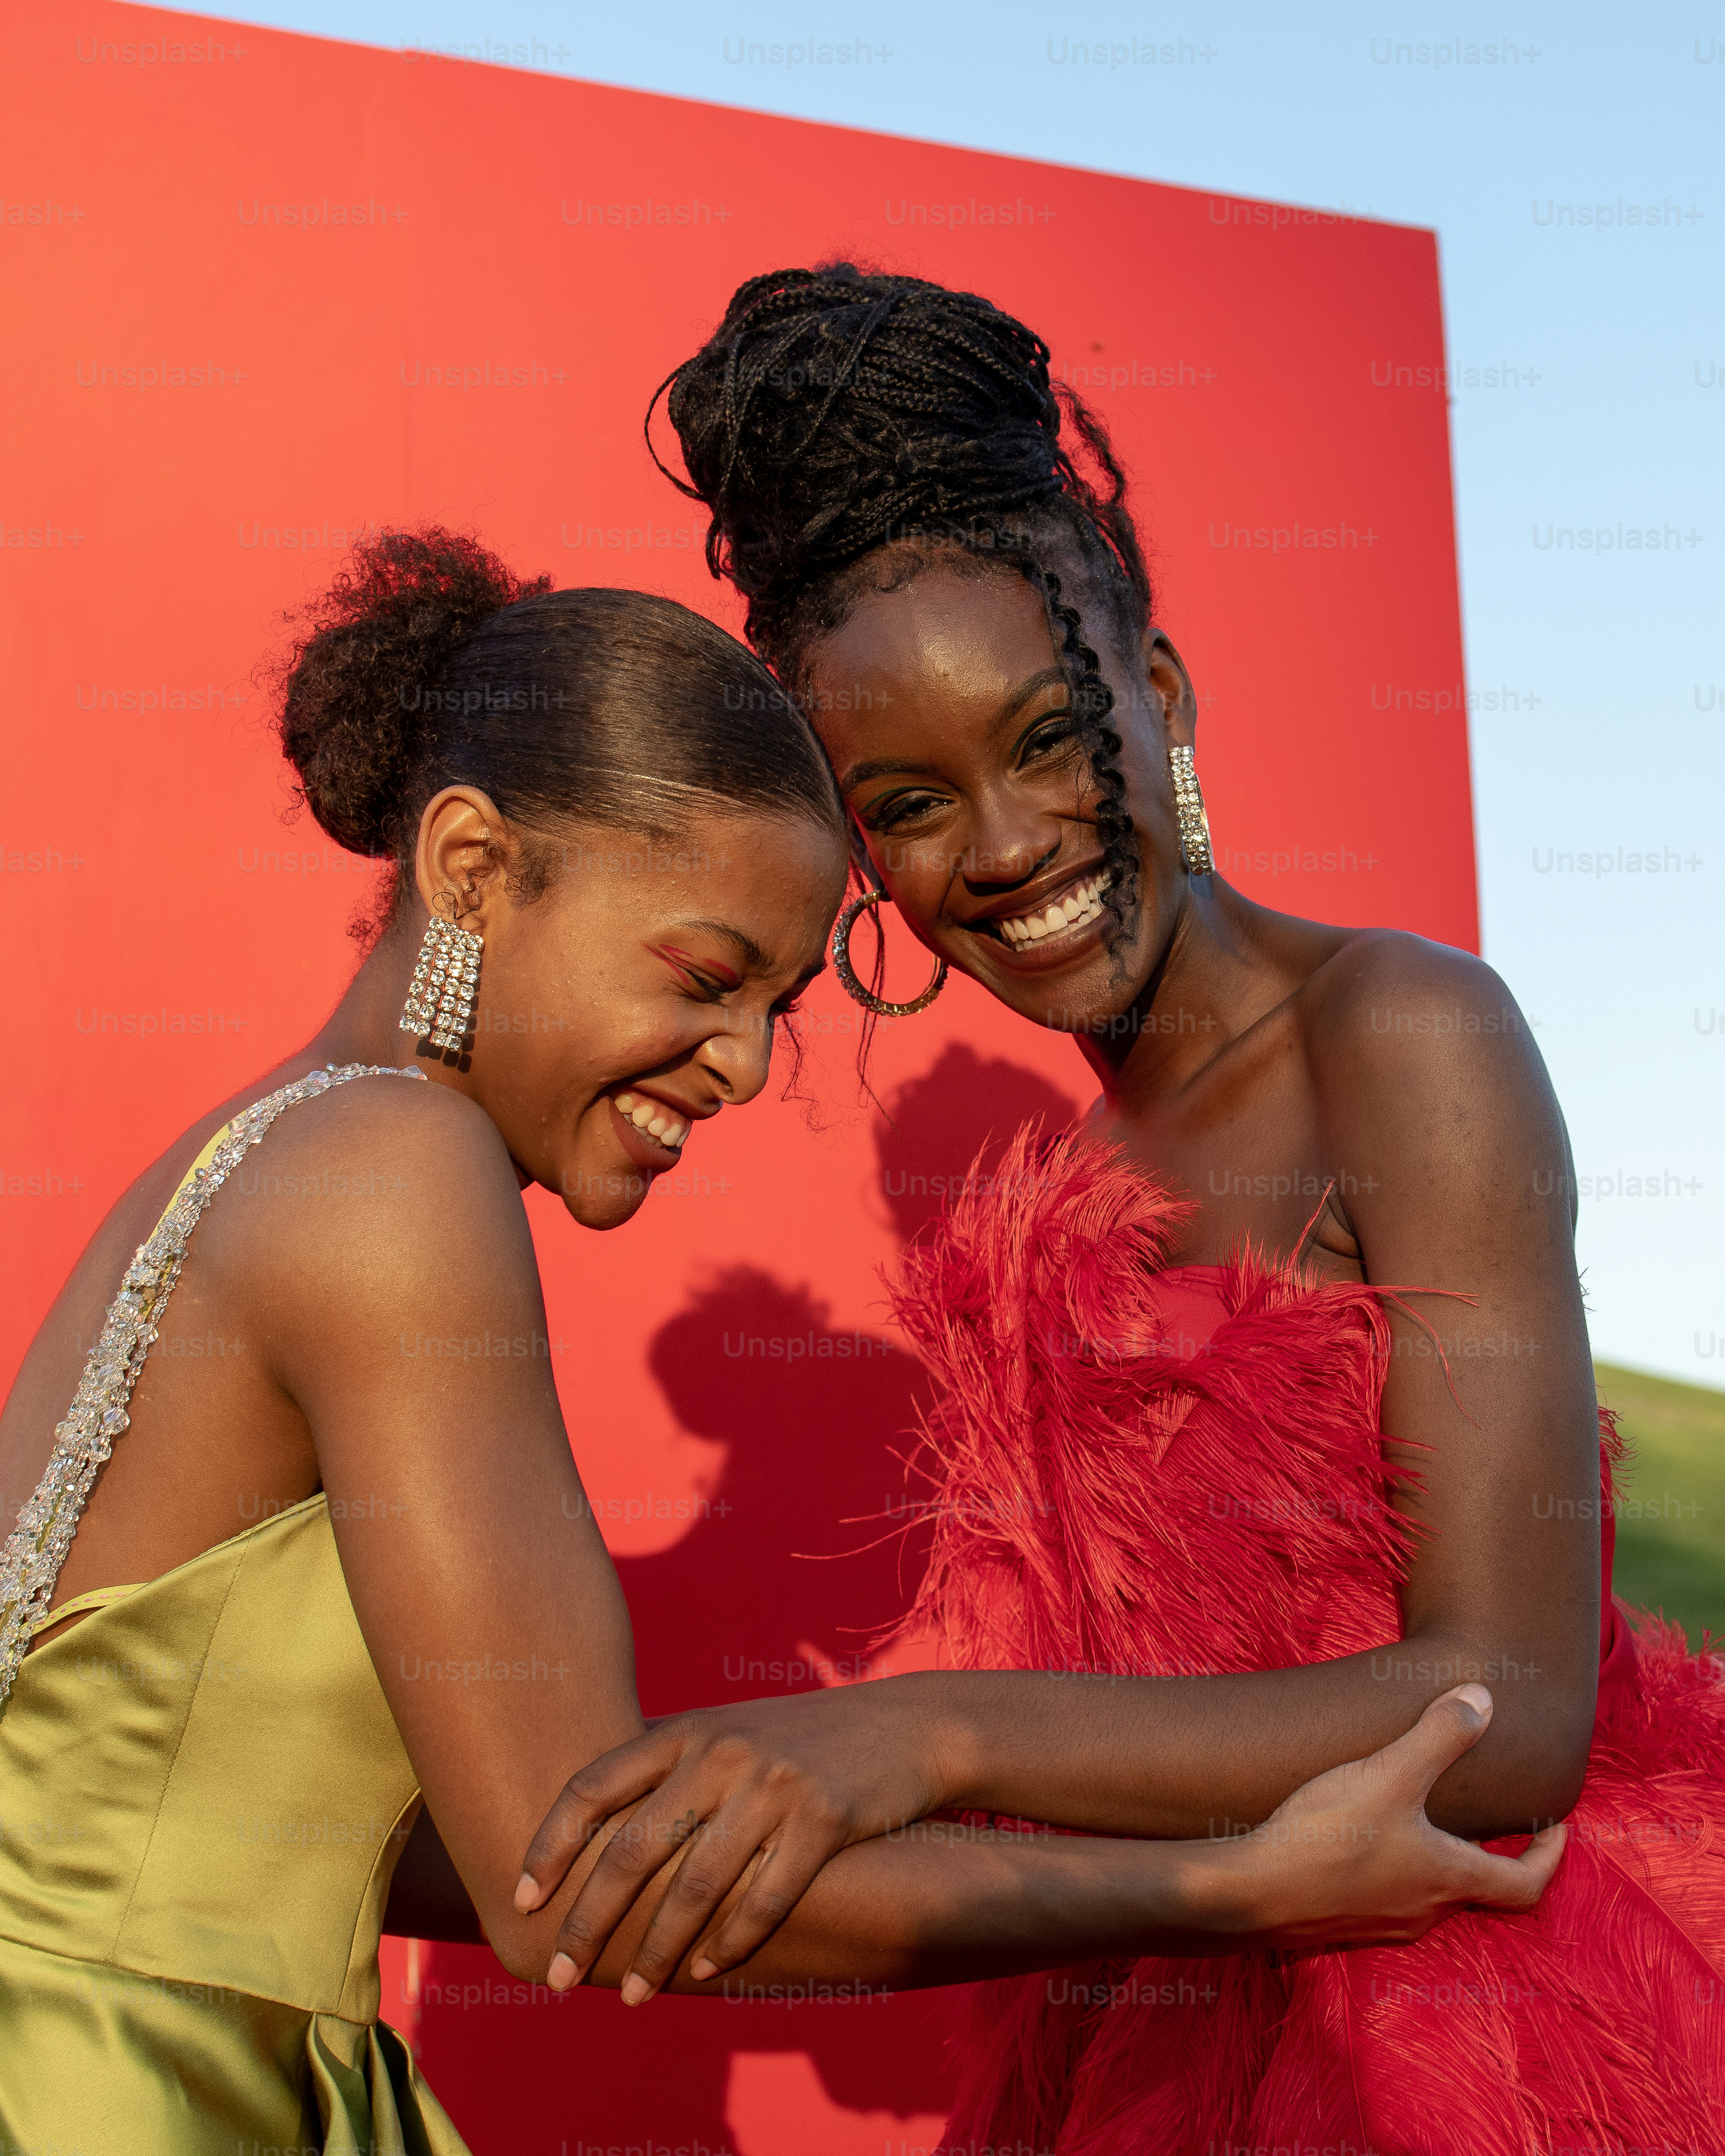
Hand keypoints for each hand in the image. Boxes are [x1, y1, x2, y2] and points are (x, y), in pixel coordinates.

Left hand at [515, 1676, 953, 1998]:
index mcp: (689, 1730)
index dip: (548, 1843)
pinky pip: (765, 1898)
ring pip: (695, 1885)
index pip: (593, 1785)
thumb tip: (587, 1818)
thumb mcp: (729, 1732)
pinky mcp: (825, 1817)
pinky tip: (705, 1969)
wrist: (905, 1727)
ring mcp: (775, 1784)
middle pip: (633, 1848)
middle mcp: (723, 1752)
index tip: (520, 1897)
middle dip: (588, 1921)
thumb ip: (669, 1766)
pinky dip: (729, 1941)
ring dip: (657, 1950)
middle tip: (559, 1975)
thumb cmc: (802, 1739)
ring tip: (636, 1995)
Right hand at [1208, 1685, 1566, 1950]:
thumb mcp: (1388, 1774)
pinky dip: (1395, 1867)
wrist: (1254, 1894)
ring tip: (1426, 1818)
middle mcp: (1425, 1909)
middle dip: (1491, 1851)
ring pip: (1430, 1892)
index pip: (1524, 1883)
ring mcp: (1384, 1921)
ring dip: (1439, 1859)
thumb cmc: (1328, 1837)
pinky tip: (1365, 1839)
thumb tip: (1483, 1699)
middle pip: (1477, 1887)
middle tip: (1494, 1819)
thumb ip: (1438, 1736)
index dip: (1549, 1856)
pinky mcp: (1345, 1922)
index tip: (1556, 1829)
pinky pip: (1387, 1895)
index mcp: (1449, 1878)